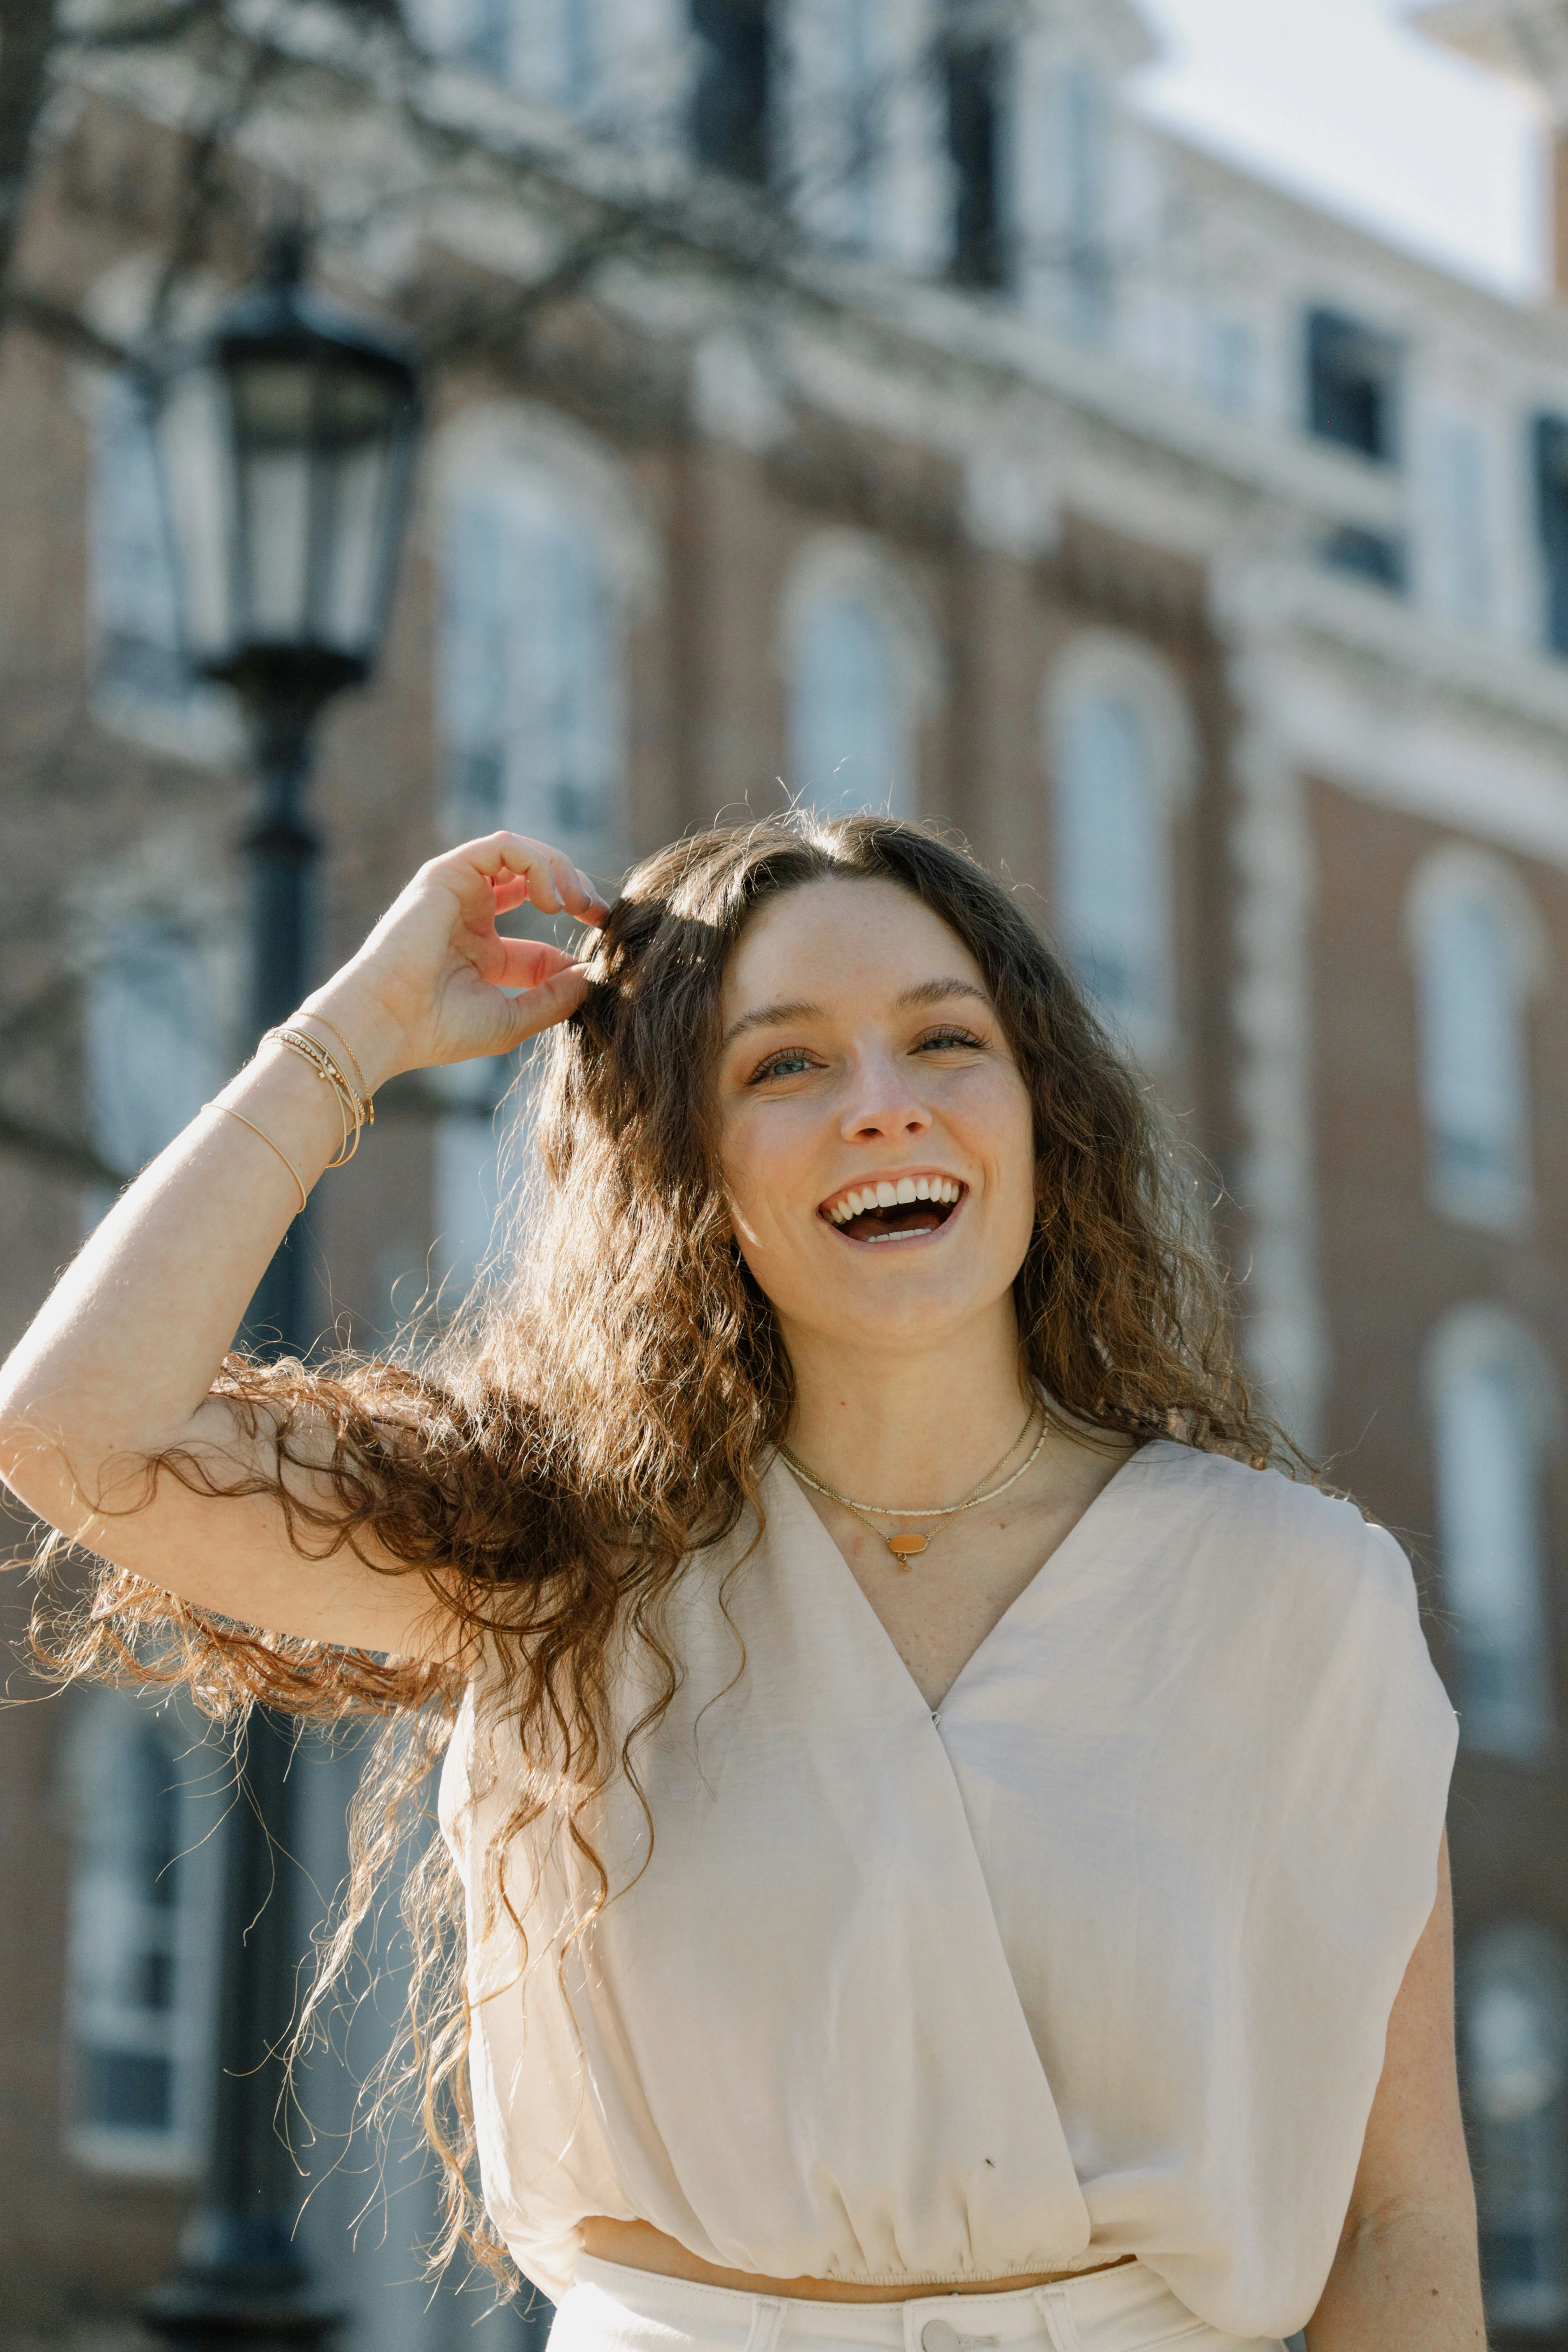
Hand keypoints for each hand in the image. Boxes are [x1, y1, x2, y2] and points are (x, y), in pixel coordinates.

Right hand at [297, 833, 610, 1091]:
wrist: (386, 1022)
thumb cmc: (438, 1029)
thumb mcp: (512, 1019)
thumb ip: (555, 998)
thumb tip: (595, 974)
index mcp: (480, 953)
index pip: (539, 943)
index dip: (573, 944)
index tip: (602, 954)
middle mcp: (469, 917)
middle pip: (534, 884)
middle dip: (574, 892)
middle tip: (600, 913)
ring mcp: (457, 892)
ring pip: (521, 855)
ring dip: (560, 871)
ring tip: (577, 901)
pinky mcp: (447, 872)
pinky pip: (504, 848)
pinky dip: (537, 864)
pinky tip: (550, 898)